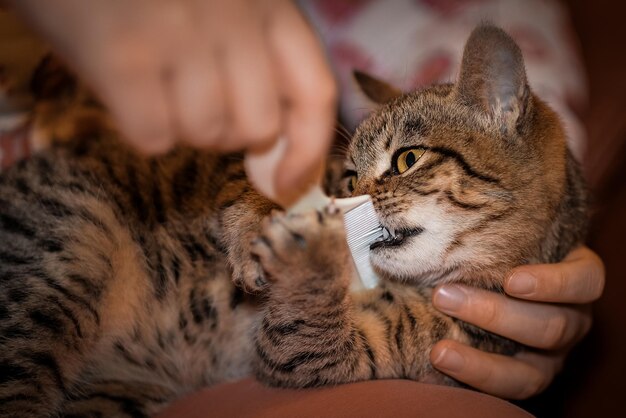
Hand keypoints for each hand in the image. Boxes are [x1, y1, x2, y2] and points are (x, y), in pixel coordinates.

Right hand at [8, 0, 336, 195]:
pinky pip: (154, 138)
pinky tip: (129, 91)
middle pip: (259, 127)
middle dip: (227, 134)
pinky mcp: (123, 56)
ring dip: (182, 128)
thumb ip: (265, 81)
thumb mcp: (229, 20)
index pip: (314, 93)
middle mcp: (232, 15)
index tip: (284, 185)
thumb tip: (277, 175)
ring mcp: (178, 33)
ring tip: (159, 86)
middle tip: (195, 103)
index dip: (307, 151)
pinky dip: (141, 128)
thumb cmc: (160, 0)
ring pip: (206, 135)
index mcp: (270, 5)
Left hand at [430, 246, 604, 398]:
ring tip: (440, 350)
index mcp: (577, 279)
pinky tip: (439, 363)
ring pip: (531, 371)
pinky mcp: (527, 377)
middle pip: (553, 327)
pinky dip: (471, 378)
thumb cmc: (503, 249)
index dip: (554, 283)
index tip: (512, 280)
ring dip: (480, 361)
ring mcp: (551, 355)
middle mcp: (571, 319)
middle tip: (444, 296)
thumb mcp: (511, 237)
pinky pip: (506, 388)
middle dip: (495, 315)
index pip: (585, 281)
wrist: (494, 278)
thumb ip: (493, 232)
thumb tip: (446, 210)